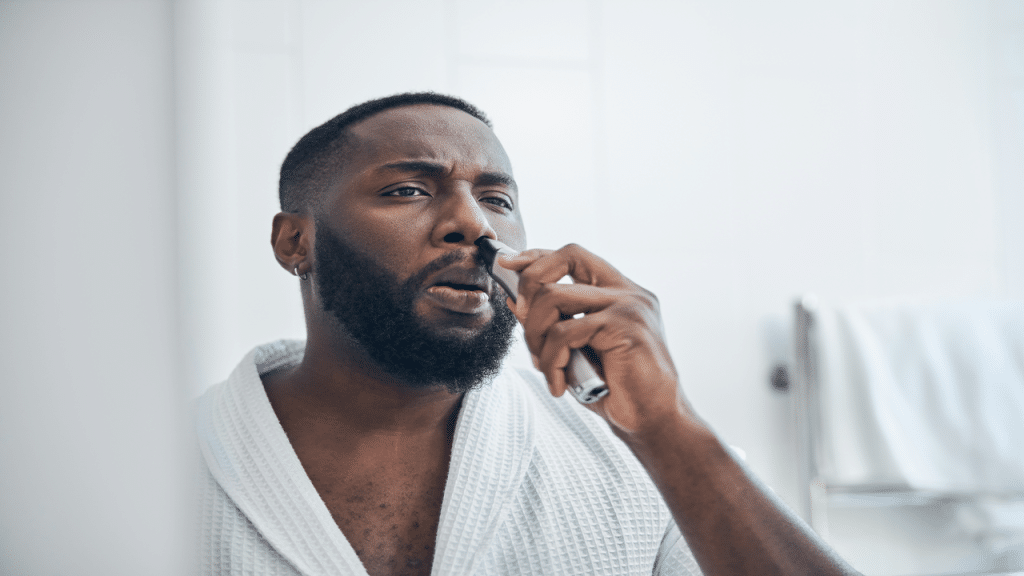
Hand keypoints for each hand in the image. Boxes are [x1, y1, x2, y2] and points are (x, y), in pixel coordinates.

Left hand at [499, 244, 688, 437]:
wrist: (651, 421)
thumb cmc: (616, 389)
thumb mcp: (575, 351)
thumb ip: (551, 323)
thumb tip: (514, 300)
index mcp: (620, 291)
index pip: (573, 255)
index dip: (537, 256)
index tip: (508, 265)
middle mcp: (628, 291)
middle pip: (564, 259)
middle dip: (529, 289)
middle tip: (526, 328)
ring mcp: (629, 305)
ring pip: (554, 297)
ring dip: (536, 337)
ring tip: (547, 368)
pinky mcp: (624, 326)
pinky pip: (564, 333)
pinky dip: (551, 362)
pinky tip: (560, 385)